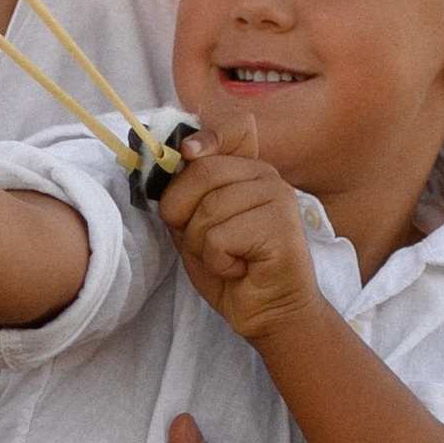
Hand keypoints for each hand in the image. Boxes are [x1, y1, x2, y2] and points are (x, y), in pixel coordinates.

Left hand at [159, 120, 326, 343]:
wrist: (269, 314)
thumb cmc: (231, 269)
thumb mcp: (196, 226)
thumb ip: (184, 194)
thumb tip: (162, 162)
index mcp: (249, 170)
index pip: (234, 128)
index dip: (205, 138)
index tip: (185, 154)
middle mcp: (268, 177)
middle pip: (202, 172)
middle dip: (182, 214)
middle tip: (203, 242)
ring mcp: (279, 199)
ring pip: (207, 210)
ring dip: (203, 246)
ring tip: (227, 258)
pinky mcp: (281, 228)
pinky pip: (220, 238)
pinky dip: (218, 262)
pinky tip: (241, 269)